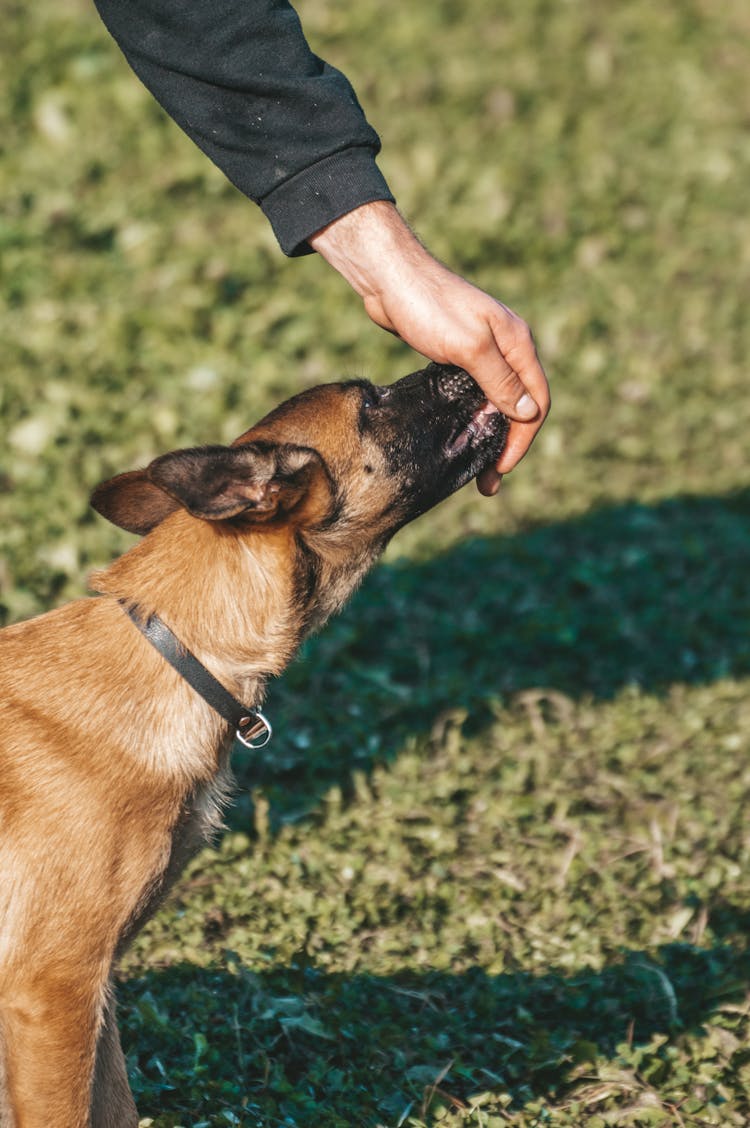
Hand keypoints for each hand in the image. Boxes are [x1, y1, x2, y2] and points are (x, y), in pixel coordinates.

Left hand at [309, 201, 549, 494]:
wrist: (388, 278)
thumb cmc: (429, 306)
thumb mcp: (469, 347)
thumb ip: (500, 381)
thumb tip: (529, 414)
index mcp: (517, 344)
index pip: (536, 402)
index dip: (522, 440)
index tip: (500, 468)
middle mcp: (506, 349)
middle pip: (517, 407)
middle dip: (505, 446)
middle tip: (486, 483)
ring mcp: (481, 352)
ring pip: (493, 403)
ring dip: (485, 436)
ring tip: (471, 469)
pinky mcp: (455, 355)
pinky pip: (471, 395)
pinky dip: (468, 419)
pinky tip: (455, 436)